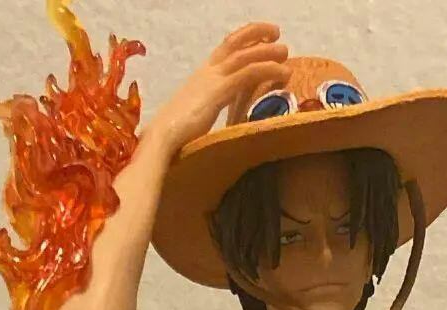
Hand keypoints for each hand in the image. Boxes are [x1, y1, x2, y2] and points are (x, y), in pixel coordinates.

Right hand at [144, 23, 289, 155]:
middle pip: (234, 42)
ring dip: (267, 51)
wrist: (161, 138)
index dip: (242, 39)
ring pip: (245, 55)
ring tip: (285, 52)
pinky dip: (268, 69)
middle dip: (256, 33)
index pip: (223, 49)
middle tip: (276, 34)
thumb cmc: (173, 134)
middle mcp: (207, 71)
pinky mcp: (219, 91)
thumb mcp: (193, 115)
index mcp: (200, 76)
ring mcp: (212, 79)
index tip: (259, 37)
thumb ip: (205, 110)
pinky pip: (248, 73)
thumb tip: (210, 120)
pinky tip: (283, 72)